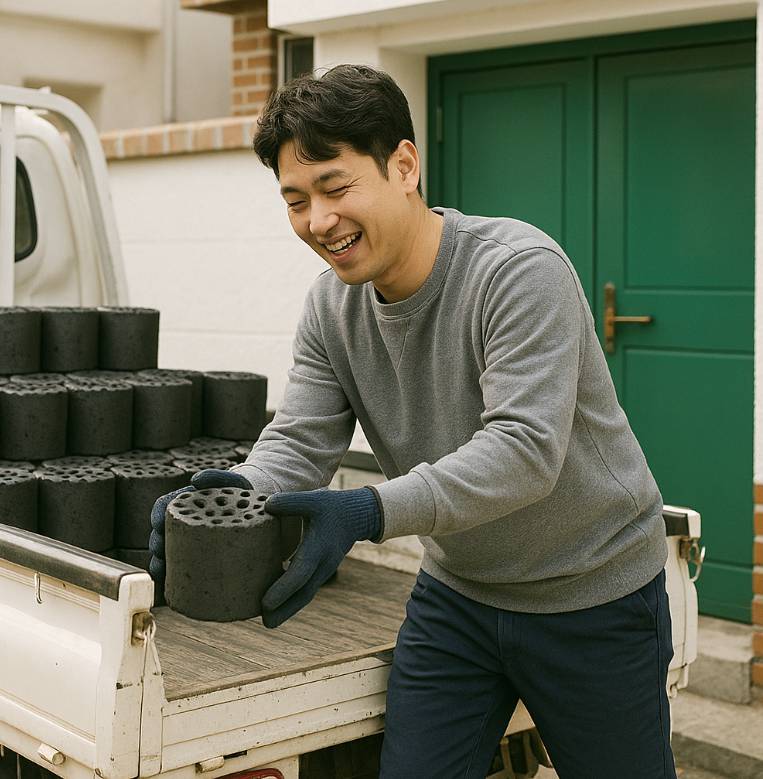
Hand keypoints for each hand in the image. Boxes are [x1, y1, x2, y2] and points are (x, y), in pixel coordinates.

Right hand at [148, 468, 251, 581]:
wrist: (258, 511)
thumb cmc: (241, 494)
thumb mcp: (231, 482)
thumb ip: (217, 477)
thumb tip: (197, 478)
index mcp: (186, 504)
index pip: (163, 508)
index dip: (157, 516)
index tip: (158, 523)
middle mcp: (182, 525)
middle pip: (159, 535)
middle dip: (156, 545)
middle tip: (161, 553)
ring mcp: (188, 544)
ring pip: (165, 557)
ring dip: (160, 566)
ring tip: (162, 574)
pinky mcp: (198, 561)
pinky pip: (178, 573)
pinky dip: (171, 581)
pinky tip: (170, 589)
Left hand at [261, 487, 381, 627]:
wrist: (357, 516)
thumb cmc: (332, 507)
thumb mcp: (313, 499)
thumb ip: (290, 502)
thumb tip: (266, 506)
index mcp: (319, 547)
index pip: (300, 573)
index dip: (283, 589)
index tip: (265, 603)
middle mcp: (323, 564)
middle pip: (303, 594)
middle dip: (285, 610)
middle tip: (265, 623)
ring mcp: (324, 570)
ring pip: (305, 596)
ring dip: (288, 610)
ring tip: (268, 622)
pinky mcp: (321, 571)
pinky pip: (306, 590)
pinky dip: (293, 599)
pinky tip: (276, 604)